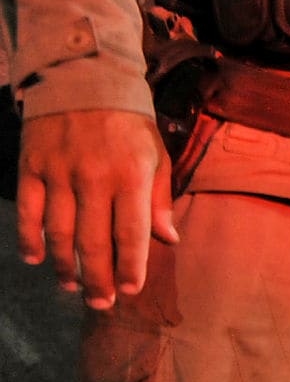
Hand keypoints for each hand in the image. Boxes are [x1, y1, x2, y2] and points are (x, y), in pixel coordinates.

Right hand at [16, 110, 178, 308]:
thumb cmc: (128, 122)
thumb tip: (168, 239)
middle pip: (94, 241)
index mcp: (131, 175)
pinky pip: (28, 212)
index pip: (131, 233)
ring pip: (60, 233)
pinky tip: (38, 259)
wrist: (83, 78)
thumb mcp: (156, 154)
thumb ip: (159, 199)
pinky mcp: (31, 167)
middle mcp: (94, 177)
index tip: (130, 290)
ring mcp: (59, 173)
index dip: (131, 266)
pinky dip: (31, 239)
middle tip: (101, 303)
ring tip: (72, 287)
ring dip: (65, 266)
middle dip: (98, 279)